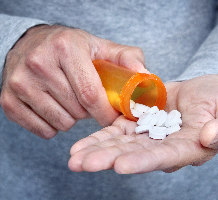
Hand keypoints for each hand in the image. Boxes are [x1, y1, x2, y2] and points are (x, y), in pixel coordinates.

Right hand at [0, 24, 145, 138]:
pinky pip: (43, 130)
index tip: (113, 119)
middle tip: (87, 100)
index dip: (105, 112)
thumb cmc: (70, 48)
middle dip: (89, 112)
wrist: (31, 45)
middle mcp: (38, 63)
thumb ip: (127, 58)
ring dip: (72, 118)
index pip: (90, 93)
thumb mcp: (100, 47)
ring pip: (61, 123)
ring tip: (70, 101)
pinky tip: (55, 108)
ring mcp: (20, 83)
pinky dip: (54, 125)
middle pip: (76, 110)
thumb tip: (146, 76)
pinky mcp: (9, 101)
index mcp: (66, 48)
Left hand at [68, 75, 217, 173]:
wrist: (204, 90)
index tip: (120, 165)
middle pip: (134, 155)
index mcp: (188, 147)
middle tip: (82, 164)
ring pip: (120, 145)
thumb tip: (211, 136)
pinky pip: (116, 131)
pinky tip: (81, 144)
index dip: (143, 161)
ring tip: (74, 157)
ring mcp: (148, 135)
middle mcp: (164, 147)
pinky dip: (100, 136)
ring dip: (97, 150)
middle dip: (108, 159)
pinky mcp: (138, 122)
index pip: (164, 157)